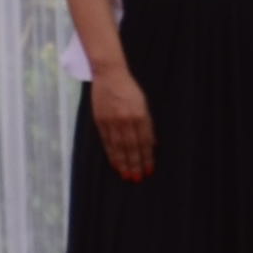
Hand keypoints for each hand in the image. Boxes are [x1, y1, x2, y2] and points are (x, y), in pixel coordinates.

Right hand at [89, 66, 154, 182]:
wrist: (109, 74)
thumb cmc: (129, 89)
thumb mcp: (143, 105)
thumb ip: (147, 125)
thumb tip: (151, 144)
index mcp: (140, 115)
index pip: (145, 142)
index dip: (147, 158)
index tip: (149, 170)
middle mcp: (127, 120)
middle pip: (132, 147)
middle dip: (135, 164)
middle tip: (137, 178)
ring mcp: (112, 120)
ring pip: (119, 146)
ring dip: (123, 162)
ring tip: (126, 175)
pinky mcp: (100, 120)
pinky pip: (106, 140)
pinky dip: (111, 153)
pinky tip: (114, 162)